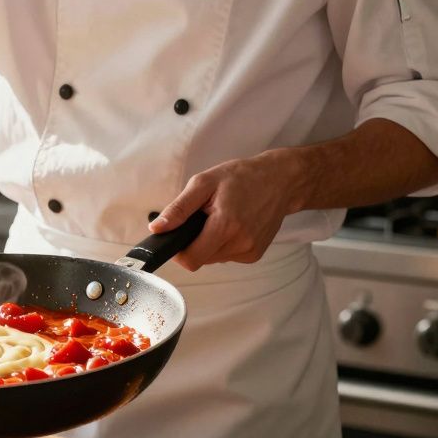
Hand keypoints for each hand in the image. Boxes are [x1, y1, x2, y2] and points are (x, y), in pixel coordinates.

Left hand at [148, 152, 304, 270]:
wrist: (280, 180)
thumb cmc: (241, 177)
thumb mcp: (203, 183)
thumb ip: (178, 209)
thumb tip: (157, 228)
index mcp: (225, 225)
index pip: (191, 259)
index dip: (178, 251)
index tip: (177, 235)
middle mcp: (241, 243)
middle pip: (201, 260)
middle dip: (194, 243)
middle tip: (201, 219)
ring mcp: (250, 251)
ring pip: (213, 259)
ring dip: (209, 243)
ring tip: (219, 219)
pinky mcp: (255, 254)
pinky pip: (227, 256)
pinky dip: (223, 244)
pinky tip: (231, 226)